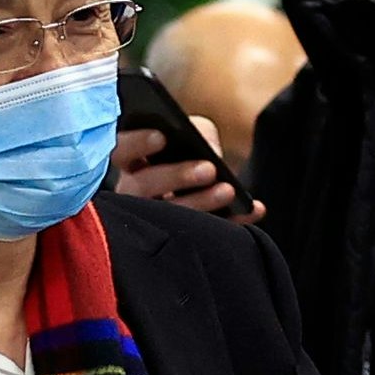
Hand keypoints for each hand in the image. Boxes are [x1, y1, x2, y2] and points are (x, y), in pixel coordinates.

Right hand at [109, 124, 259, 222]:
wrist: (205, 188)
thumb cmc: (190, 153)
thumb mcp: (193, 134)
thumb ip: (199, 132)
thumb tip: (210, 150)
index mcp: (130, 162)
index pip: (120, 150)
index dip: (136, 143)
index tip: (163, 136)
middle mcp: (132, 194)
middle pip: (141, 188)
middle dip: (175, 176)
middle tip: (208, 168)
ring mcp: (151, 222)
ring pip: (166, 217)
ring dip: (200, 203)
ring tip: (228, 190)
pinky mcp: (179, 242)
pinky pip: (202, 236)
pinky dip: (232, 222)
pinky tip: (254, 209)